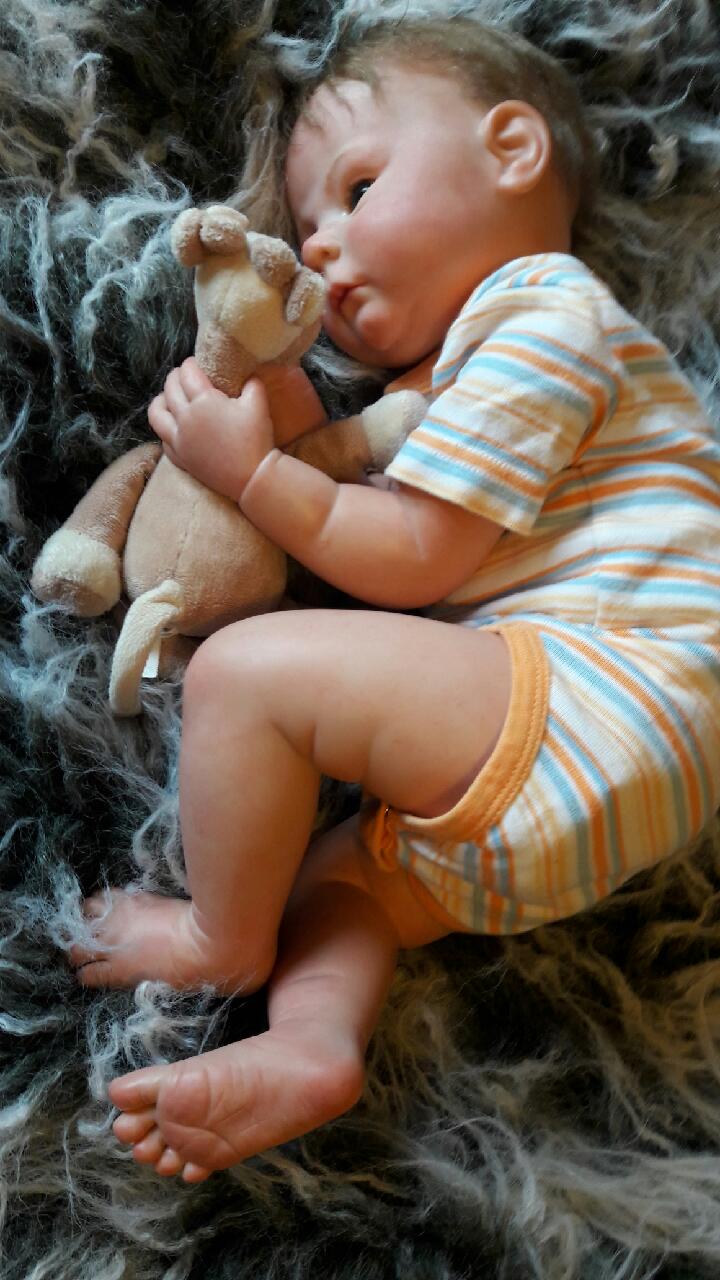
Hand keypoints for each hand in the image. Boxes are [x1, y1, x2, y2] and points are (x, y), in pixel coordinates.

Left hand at [148, 357, 275, 501]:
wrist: (251, 477)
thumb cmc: (255, 440)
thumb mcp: (258, 404)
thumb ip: (252, 383)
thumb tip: (248, 375)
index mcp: (203, 401)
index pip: (188, 373)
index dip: (190, 364)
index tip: (195, 363)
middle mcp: (185, 418)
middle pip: (170, 389)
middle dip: (175, 377)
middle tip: (182, 375)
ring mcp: (179, 440)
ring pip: (156, 414)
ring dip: (159, 401)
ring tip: (167, 398)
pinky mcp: (180, 458)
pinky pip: (163, 440)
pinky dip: (165, 430)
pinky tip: (172, 428)